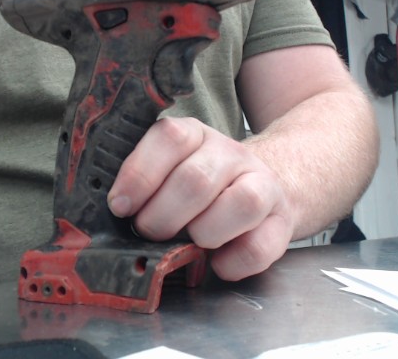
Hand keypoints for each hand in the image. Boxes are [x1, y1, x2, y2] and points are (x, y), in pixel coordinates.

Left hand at [107, 117, 293, 281]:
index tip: (120, 206)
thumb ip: (143, 182)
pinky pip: (259, 246)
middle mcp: (229, 154)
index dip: (140, 174)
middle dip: (162, 217)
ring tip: (188, 243)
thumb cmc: (199, 184)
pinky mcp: (281, 220)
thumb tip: (115, 210)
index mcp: (194, 135)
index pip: (169, 138)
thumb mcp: (168, 168)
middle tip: (149, 232)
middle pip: (196, 179)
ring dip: (203, 233)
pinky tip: (216, 263)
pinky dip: (231, 263)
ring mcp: (262, 183)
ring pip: (240, 204)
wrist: (259, 186)